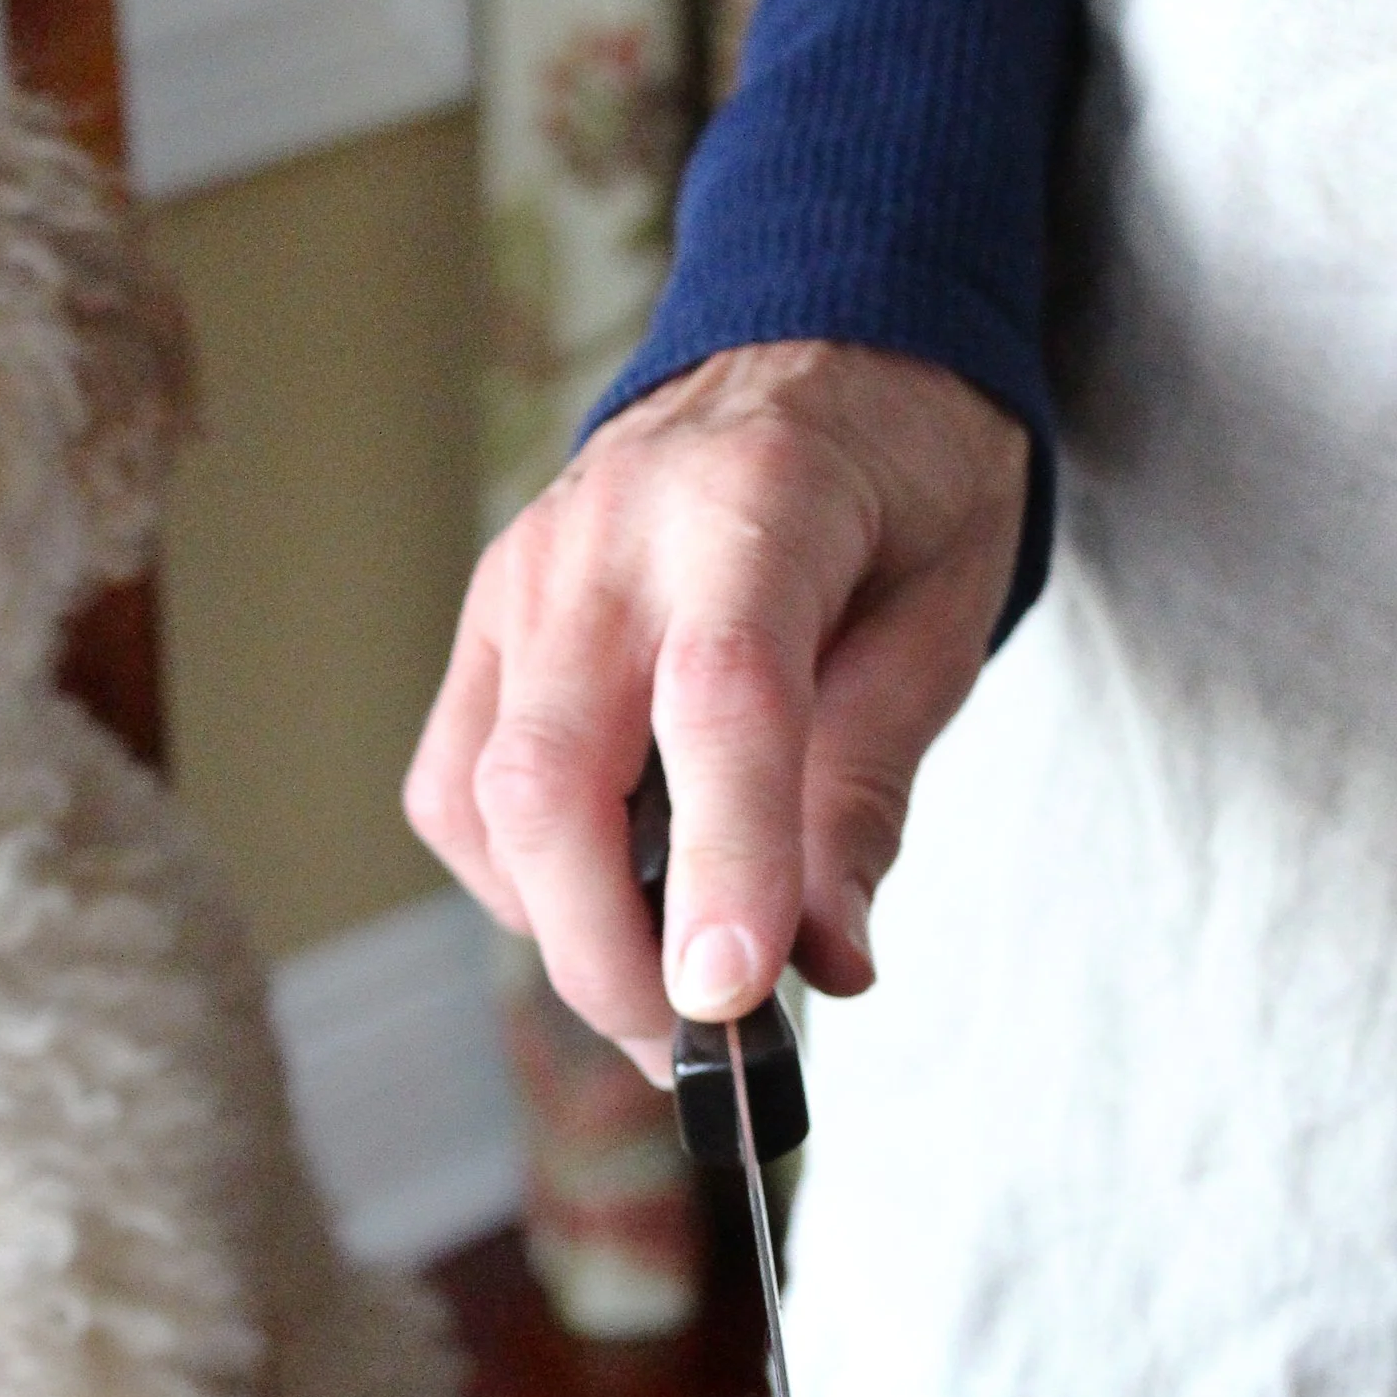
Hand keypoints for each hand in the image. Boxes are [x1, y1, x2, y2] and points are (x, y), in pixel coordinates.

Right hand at [405, 343, 1025, 1079]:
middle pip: (551, 781)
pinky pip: (455, 790)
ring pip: (483, 803)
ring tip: (667, 986)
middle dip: (609, 953)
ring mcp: (523, 580)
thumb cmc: (893, 486)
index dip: (722, 866)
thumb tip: (825, 961)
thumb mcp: (941, 618)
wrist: (813, 347)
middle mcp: (607, 539)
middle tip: (699, 1049)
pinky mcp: (484, 625)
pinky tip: (603, 897)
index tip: (732, 1001)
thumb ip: (869, 788)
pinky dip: (517, 881)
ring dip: (563, 932)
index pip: (718, 704)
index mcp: (753, 505)